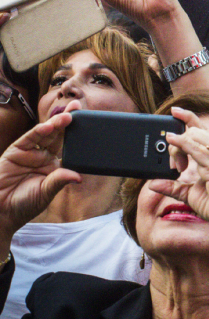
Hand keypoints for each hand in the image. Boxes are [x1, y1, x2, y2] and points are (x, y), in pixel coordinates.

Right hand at [0, 106, 80, 243]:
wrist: (1, 210)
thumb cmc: (25, 204)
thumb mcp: (46, 193)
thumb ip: (59, 181)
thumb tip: (78, 177)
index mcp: (56, 167)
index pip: (70, 148)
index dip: (78, 136)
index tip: (90, 124)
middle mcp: (44, 157)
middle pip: (59, 136)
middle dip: (69, 121)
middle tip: (78, 108)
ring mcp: (30, 153)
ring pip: (45, 134)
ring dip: (56, 123)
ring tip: (67, 116)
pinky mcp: (16, 151)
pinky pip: (29, 139)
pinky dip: (38, 131)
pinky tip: (48, 126)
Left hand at [147, 107, 208, 235]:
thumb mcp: (192, 194)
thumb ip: (174, 187)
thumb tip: (153, 183)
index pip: (204, 129)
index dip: (189, 117)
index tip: (175, 112)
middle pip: (195, 131)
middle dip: (178, 140)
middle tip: (174, 161)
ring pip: (193, 137)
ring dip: (177, 146)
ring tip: (174, 160)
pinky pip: (195, 148)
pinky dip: (181, 143)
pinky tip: (171, 139)